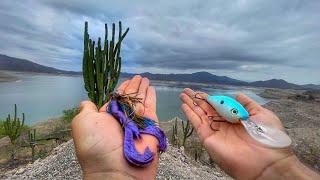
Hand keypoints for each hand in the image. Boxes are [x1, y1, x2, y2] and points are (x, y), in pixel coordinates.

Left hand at [72, 75, 158, 179]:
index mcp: (106, 118)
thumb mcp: (83, 124)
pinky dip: (152, 98)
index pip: (115, 100)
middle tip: (138, 77)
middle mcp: (122, 120)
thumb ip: (86, 110)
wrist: (116, 168)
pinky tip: (152, 89)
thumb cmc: (96, 145)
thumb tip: (86, 102)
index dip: (121, 90)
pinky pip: (152, 108)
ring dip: (143, 89)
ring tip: (145, 78)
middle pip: (130, 99)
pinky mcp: (151, 126)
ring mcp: (137, 122)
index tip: (125, 81)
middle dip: (133, 87)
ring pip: (141, 101)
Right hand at [180, 88, 318, 179]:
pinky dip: (190, 115)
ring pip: (200, 115)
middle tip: (187, 91)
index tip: (201, 92)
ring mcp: (216, 132)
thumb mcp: (262, 114)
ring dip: (191, 105)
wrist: (267, 161)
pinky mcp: (209, 139)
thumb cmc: (269, 137)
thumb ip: (248, 104)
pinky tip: (184, 106)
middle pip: (207, 109)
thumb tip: (237, 94)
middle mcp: (224, 125)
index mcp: (236, 119)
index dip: (210, 98)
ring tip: (182, 95)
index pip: (219, 106)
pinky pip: (198, 125)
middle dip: (197, 100)